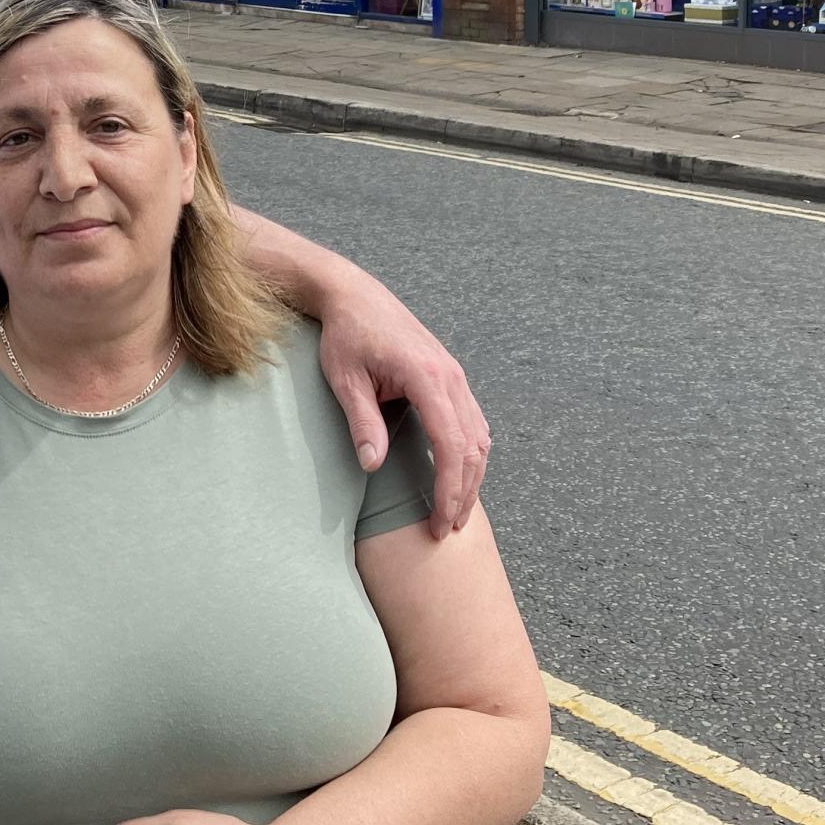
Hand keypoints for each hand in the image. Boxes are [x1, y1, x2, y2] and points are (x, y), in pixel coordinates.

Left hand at [319, 282, 487, 535]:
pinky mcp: (451, 375)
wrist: (353, 295)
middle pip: (472, 446)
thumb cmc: (345, 335)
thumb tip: (373, 466)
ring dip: (472, 477)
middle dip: (463, 492)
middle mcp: (450, 376)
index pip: (450, 444)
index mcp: (426, 376)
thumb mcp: (344, 379)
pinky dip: (471, 453)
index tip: (440, 522)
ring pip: (479, 436)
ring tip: (456, 512)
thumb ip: (362, 422)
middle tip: (446, 529)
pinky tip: (459, 476)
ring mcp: (455, 374)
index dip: (449, 488)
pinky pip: (473, 421)